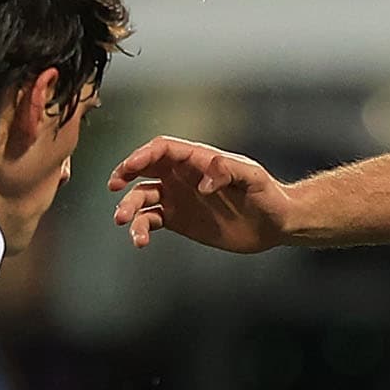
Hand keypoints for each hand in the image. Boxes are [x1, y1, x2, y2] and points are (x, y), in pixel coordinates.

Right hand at [109, 136, 293, 251]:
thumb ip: (228, 171)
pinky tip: (139, 240)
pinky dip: (141, 228)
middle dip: (125, 173)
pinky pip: (151, 220)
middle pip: (144, 167)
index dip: (144, 154)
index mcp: (197, 159)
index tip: (131, 167)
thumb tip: (202, 182)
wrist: (274, 223)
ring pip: (142, 196)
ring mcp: (178, 197)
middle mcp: (182, 175)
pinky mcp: (178, 220)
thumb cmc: (268, 194)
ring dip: (129, 206)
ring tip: (124, 221)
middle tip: (114, 185)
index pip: (163, 149)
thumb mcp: (253, 178)